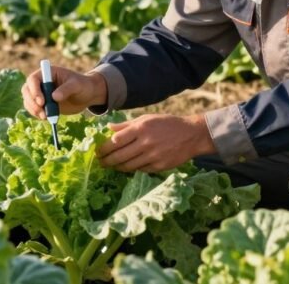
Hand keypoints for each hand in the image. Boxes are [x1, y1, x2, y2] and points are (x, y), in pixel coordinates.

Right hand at [21, 65, 107, 119]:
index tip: (41, 101)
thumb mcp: (77, 85)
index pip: (33, 79)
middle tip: (42, 112)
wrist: (86, 95)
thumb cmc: (82, 85)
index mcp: (47, 73)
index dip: (34, 90)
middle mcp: (41, 82)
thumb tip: (54, 97)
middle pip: (26, 90)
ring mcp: (40, 93)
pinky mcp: (43, 104)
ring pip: (28, 101)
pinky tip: (46, 118)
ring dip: (33, 110)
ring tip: (45, 117)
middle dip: (31, 102)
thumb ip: (66, 89)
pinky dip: (37, 114)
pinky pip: (33, 109)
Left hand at [96, 113, 214, 172]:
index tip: (97, 151)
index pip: (115, 141)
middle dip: (106, 161)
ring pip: (128, 166)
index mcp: (141, 128)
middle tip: (100, 162)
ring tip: (110, 166)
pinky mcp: (159, 166)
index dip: (103, 148)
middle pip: (119, 156)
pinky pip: (140, 170)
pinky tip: (126, 167)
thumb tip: (108, 128)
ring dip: (116, 167)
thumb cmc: (166, 124)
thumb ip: (126, 125)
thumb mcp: (146, 119)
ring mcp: (153, 156)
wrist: (191, 135)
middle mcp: (145, 142)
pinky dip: (131, 169)